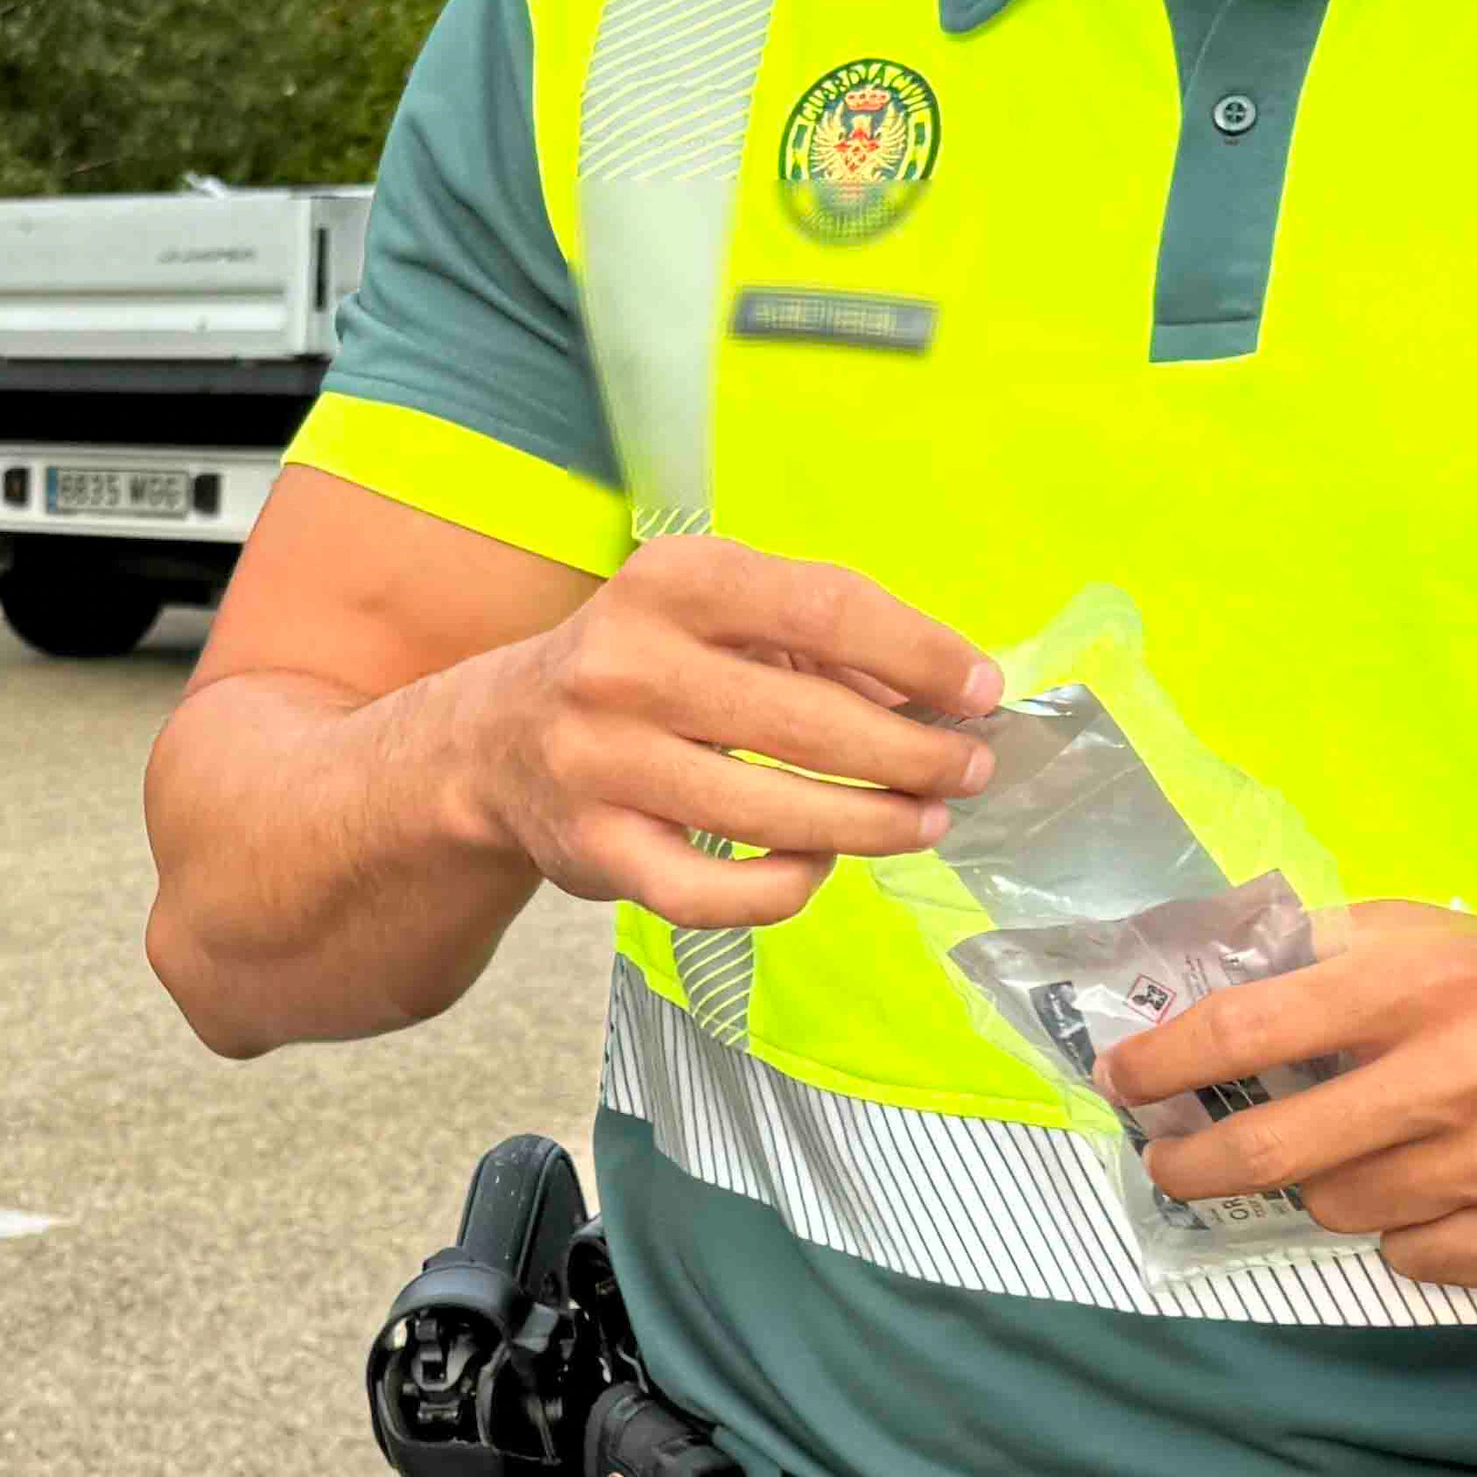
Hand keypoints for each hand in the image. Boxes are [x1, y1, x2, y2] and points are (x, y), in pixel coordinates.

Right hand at [440, 535, 1002, 927]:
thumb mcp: (717, 615)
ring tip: (922, 822)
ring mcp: (604, 764)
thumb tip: (947, 696)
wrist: (497, 739)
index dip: (920, 655)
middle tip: (967, 773)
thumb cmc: (643, 665)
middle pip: (811, 722)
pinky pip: (717, 893)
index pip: (824, 608)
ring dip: (873, 825)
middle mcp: (625, 667)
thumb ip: (823, 641)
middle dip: (914, 756)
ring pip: (774, 815)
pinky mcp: (597, 850)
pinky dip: (786, 887)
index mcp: (671, 583)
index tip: (979, 693)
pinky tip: (818, 863)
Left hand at [1106, 902, 1476, 1289]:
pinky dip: (1410, 1230)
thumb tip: (1194, 984)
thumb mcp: (1445, 940)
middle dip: (1200, 1163)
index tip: (1125, 1080)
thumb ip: (1326, 956)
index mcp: (1431, 980)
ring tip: (1371, 1152)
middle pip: (1278, 1147)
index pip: (1252, 1027)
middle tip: (1173, 1164)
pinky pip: (1415, 1257)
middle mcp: (1470, 1072)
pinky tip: (1453, 1189)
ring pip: (1342, 1207)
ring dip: (1330, 1187)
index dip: (1166, 1061)